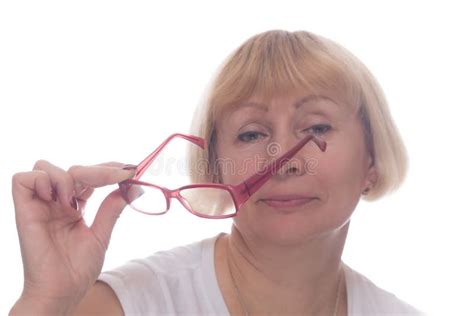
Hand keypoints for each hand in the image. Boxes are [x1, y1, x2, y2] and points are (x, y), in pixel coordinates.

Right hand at [10, 160, 135, 314]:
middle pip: (73, 169)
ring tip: (75, 201)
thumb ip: (111, 210)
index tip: (129, 169)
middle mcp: (56, 202)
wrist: (62, 291)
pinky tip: (59, 200)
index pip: (88, 176)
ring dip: (67, 176)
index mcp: (74, 206)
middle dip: (98, 170)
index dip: (106, 169)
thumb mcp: (101, 235)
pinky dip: (42, 180)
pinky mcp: (24, 210)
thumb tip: (132, 188)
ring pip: (44, 166)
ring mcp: (40, 205)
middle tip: (119, 176)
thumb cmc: (78, 269)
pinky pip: (22, 179)